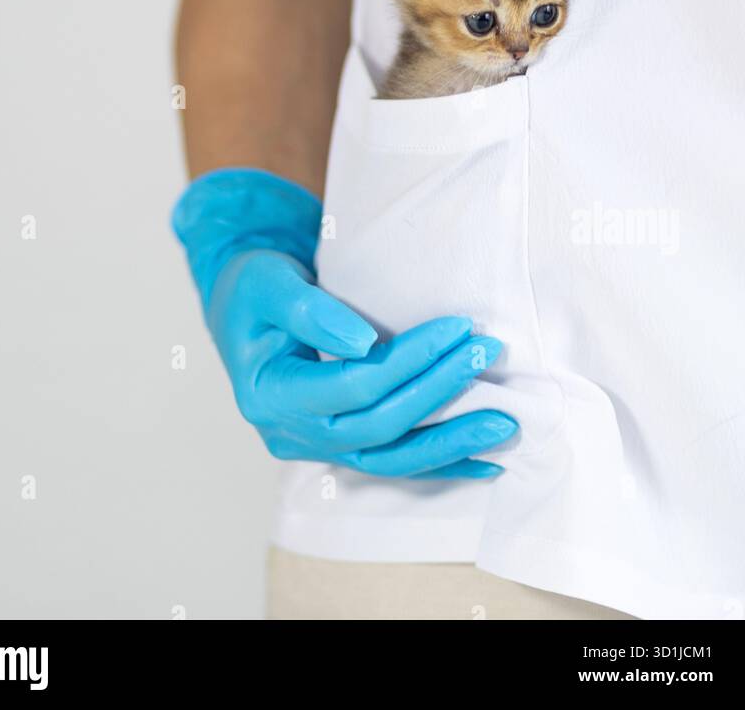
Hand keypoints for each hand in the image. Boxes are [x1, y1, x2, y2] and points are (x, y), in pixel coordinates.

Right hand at [172, 168, 517, 478]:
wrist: (242, 304)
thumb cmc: (253, 286)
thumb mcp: (268, 282)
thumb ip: (309, 310)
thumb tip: (363, 342)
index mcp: (267, 395)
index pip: (352, 386)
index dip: (408, 360)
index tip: (455, 329)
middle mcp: (290, 434)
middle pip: (378, 426)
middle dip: (438, 393)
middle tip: (486, 356)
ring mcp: (314, 446)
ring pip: (390, 459)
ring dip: (449, 443)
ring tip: (503, 426)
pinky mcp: (339, 443)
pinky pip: (393, 462)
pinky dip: (439, 462)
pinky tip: (485, 463)